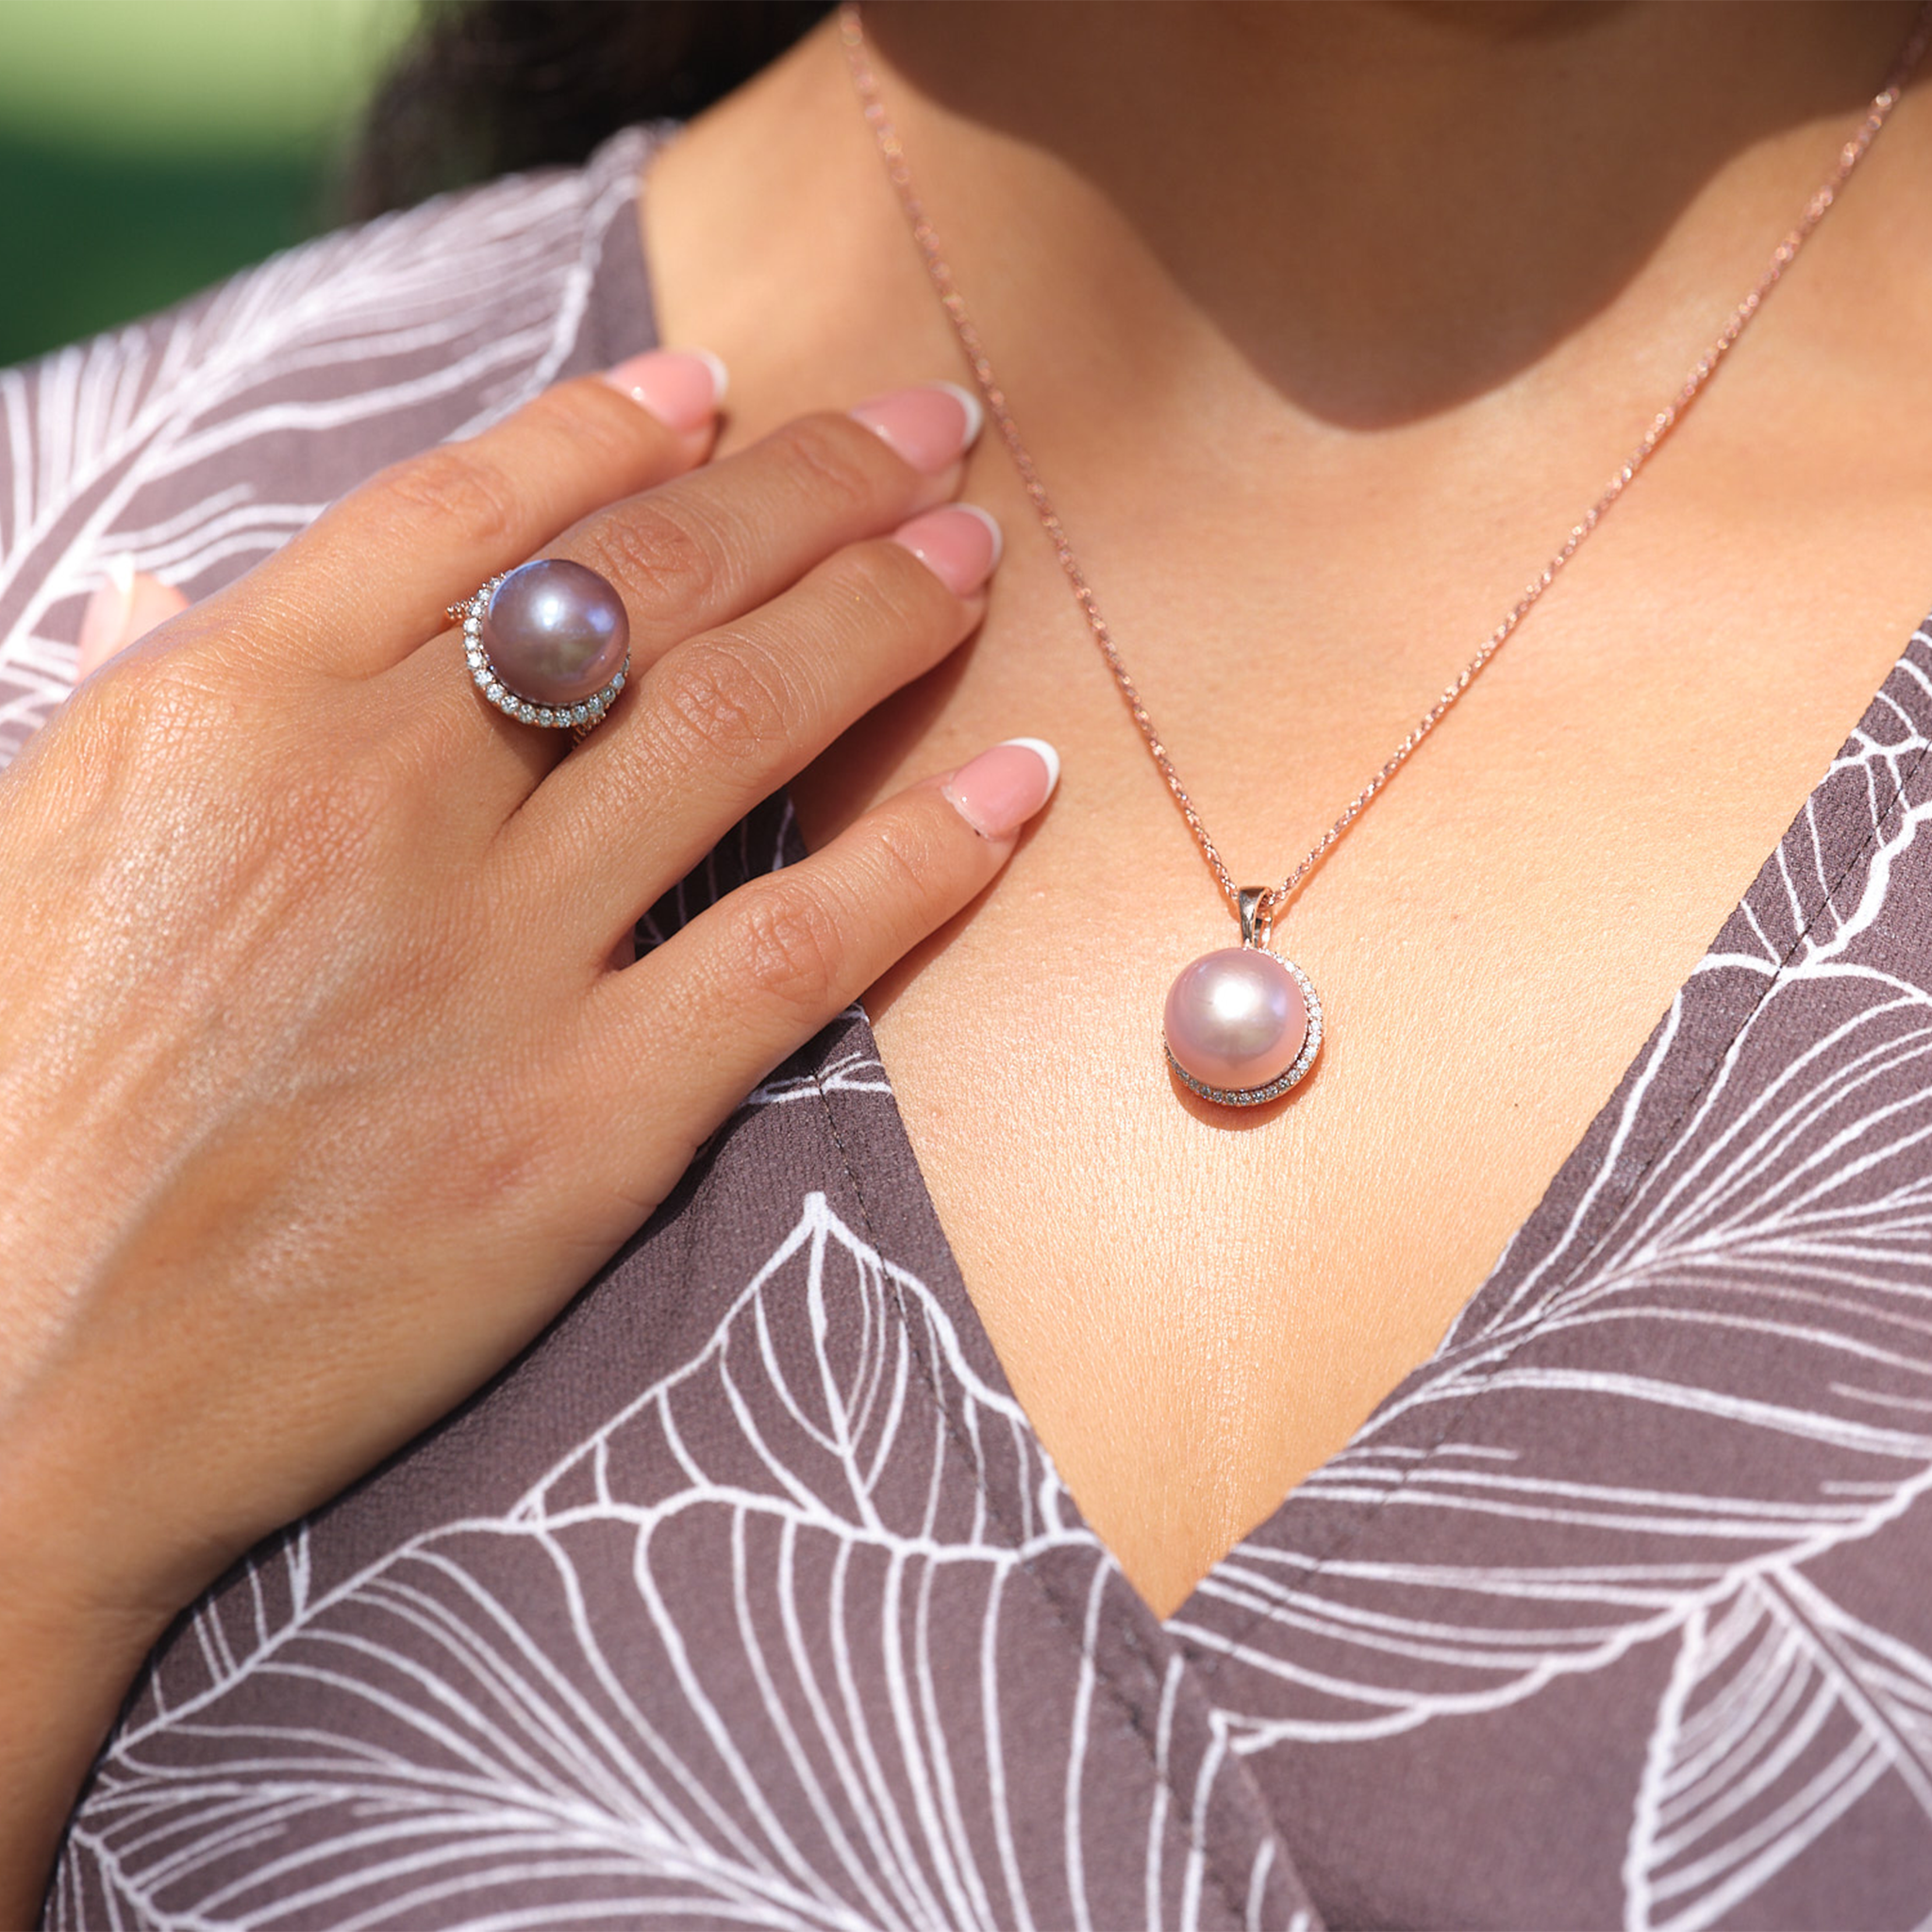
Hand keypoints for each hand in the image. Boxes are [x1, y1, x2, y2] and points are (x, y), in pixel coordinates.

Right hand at [0, 357, 1051, 1906]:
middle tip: (926, 432)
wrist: (1, 1392)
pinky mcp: (584, 1125)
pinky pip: (795, 948)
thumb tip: (180, 599)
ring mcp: (495, 960)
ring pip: (740, 723)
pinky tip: (1018, 786)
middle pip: (646, 582)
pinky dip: (927, 857)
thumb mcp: (25, 849)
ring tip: (976, 557)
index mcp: (227, 705)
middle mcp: (378, 796)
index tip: (719, 387)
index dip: (614, 429)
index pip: (469, 509)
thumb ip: (141, 707)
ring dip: (882, 616)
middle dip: (810, 485)